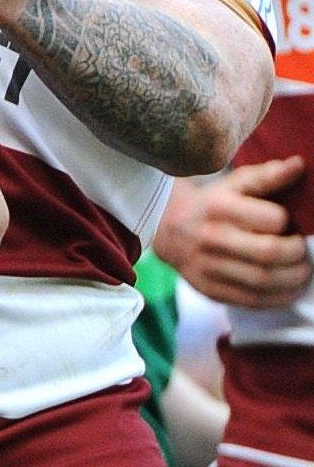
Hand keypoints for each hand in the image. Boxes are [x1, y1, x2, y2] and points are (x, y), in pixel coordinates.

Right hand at [155, 158, 312, 308]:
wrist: (166, 229)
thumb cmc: (210, 204)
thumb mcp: (233, 184)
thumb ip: (267, 176)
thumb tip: (299, 165)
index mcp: (219, 207)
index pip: (272, 219)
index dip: (289, 223)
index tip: (291, 224)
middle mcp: (210, 237)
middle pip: (270, 253)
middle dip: (297, 254)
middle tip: (302, 250)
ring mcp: (207, 266)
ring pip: (264, 281)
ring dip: (294, 278)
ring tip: (301, 270)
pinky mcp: (208, 288)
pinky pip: (252, 300)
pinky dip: (279, 297)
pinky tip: (288, 288)